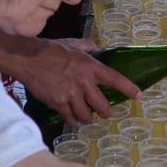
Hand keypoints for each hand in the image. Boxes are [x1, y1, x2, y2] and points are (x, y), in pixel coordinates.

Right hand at [18, 38, 140, 125]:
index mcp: (90, 66)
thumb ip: (88, 46)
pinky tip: (74, 123)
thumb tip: (97, 47)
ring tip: (89, 117)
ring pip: (85, 115)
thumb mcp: (73, 43)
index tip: (139, 95)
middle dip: (105, 111)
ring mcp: (70, 94)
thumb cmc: (51, 49)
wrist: (28, 59)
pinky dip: (73, 122)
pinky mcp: (57, 103)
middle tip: (106, 113)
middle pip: (101, 105)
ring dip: (88, 118)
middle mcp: (83, 82)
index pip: (114, 79)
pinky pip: (69, 118)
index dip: (128, 88)